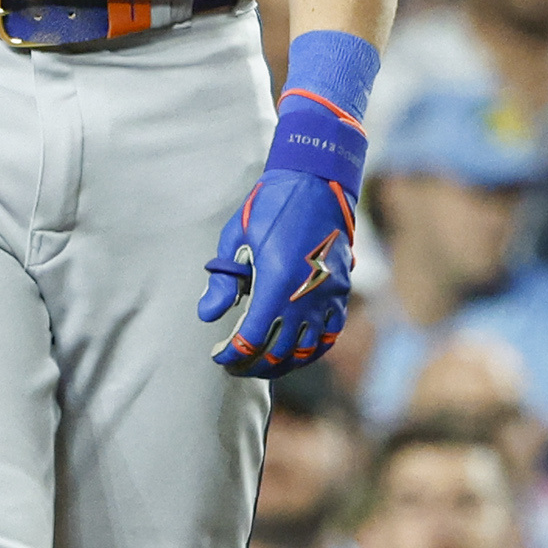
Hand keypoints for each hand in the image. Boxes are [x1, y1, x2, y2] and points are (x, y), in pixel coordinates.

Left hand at [199, 168, 357, 375]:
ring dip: (282, 363)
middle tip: (235, 364)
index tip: (219, 356)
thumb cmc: (272, 205)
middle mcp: (305, 297)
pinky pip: (330, 334)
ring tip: (262, 363)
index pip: (252, 339)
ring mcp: (327, 297)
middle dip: (253, 365)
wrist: (317, 182)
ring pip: (306, 350)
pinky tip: (296, 352)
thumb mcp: (237, 237)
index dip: (232, 355)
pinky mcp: (341, 292)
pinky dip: (312, 350)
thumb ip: (224, 281)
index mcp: (276, 284)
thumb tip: (207, 315)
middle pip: (278, 352)